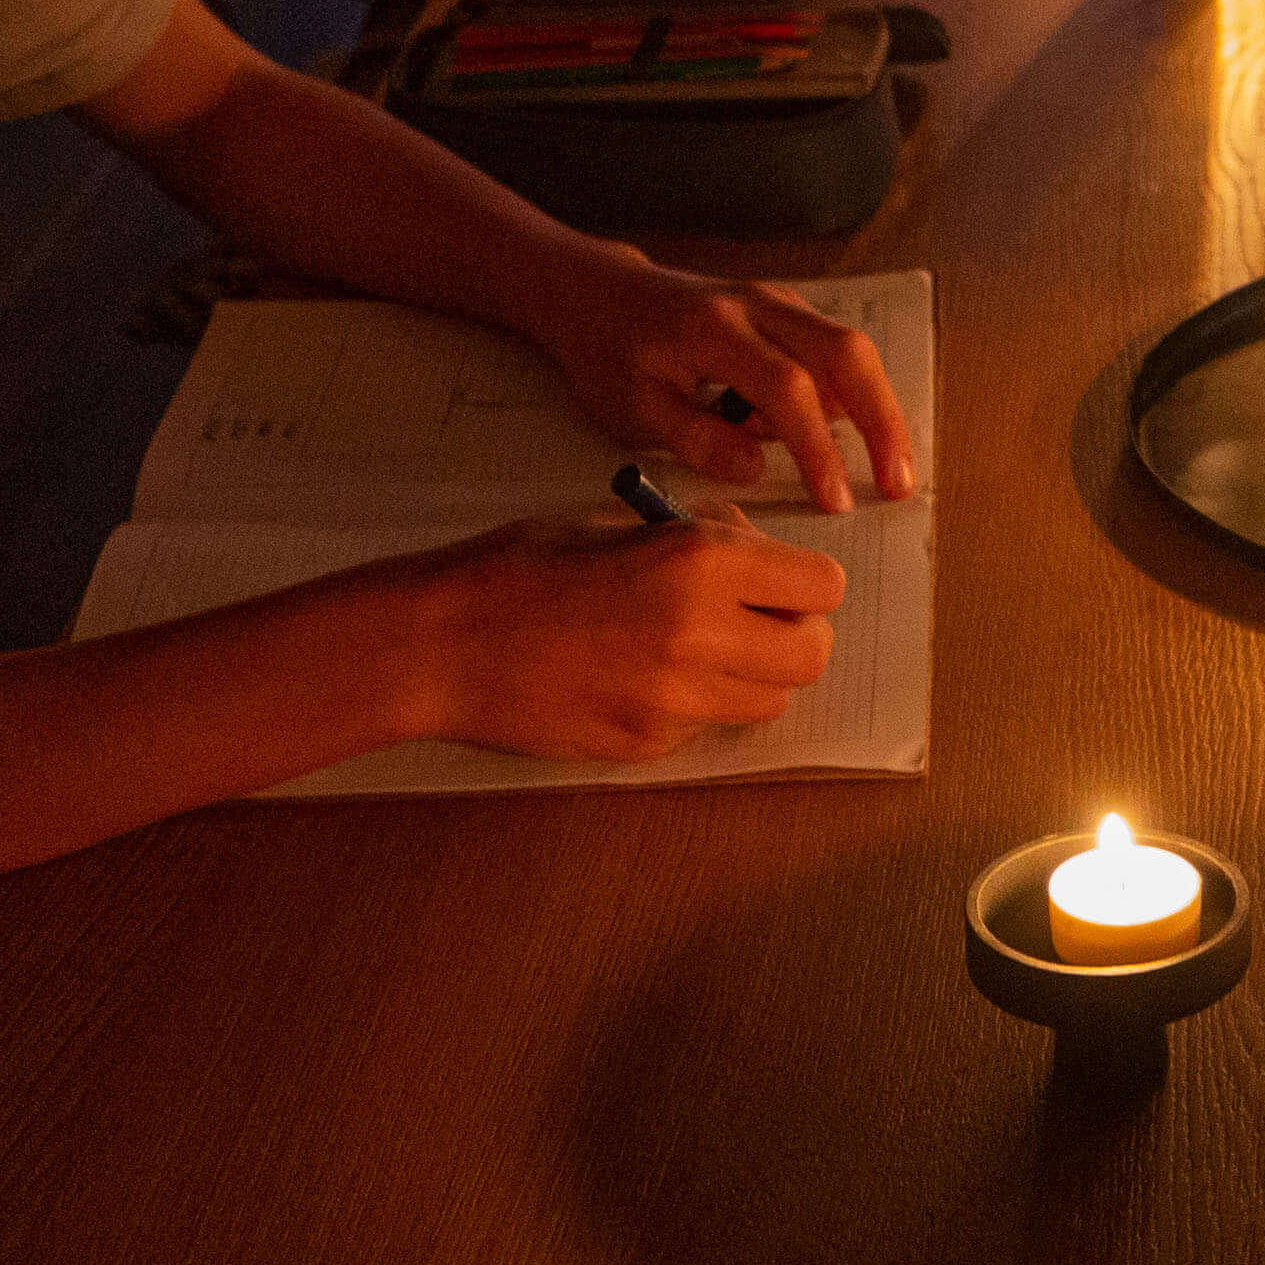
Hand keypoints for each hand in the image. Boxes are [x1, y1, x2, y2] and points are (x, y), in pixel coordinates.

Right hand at [404, 508, 847, 756]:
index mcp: (699, 563)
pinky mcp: (645, 744)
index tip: (781, 578)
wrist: (442, 644)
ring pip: (770, 701)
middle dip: (796, 634)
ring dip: (755, 675)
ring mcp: (674, 701)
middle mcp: (701, 635)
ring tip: (701, 648)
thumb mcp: (618, 521)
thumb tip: (751, 546)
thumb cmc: (520, 565)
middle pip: (811, 655)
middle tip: (757, 619)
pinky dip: (697, 704)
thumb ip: (698, 534)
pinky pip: (707, 727)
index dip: (806, 581)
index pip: (821, 586)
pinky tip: (645, 677)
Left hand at [537, 247, 917, 512]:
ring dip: (878, 408)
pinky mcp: (788, 311)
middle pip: (845, 353)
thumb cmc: (611, 354)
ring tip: (888, 469)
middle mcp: (758, 304)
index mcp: (713, 329)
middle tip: (898, 481)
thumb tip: (755, 469)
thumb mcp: (632, 409)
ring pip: (851, 348)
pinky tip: (847, 438)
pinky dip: (855, 394)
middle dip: (882, 420)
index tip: (835, 500)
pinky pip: (836, 349)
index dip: (817, 447)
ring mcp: (778, 302)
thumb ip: (695, 438)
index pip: (787, 387)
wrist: (601, 293)